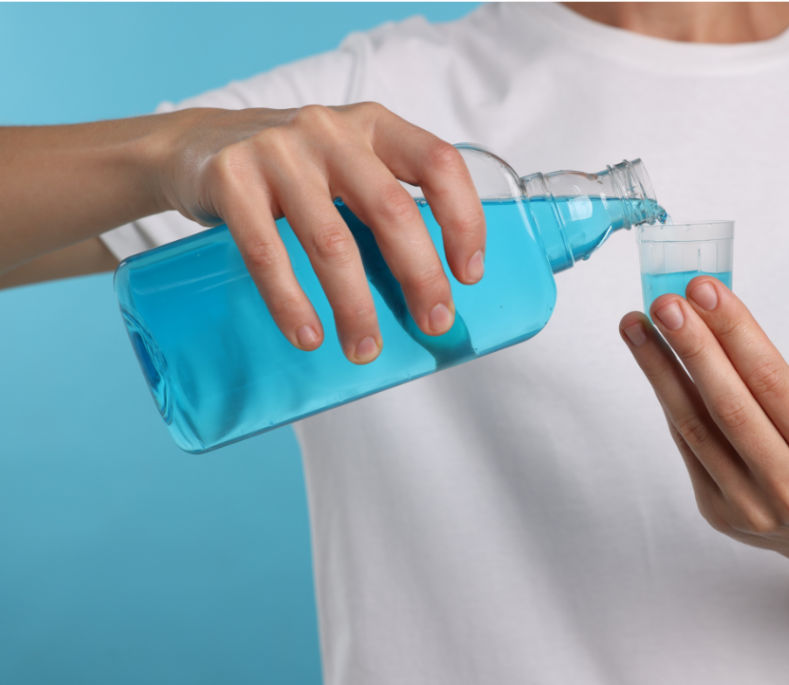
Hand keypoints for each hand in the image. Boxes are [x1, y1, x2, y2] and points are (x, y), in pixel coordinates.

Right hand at [159, 104, 485, 361]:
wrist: (194, 146)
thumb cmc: (292, 171)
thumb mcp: (346, 164)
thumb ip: (384, 203)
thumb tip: (428, 291)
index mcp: (373, 125)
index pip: (438, 163)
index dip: (464, 219)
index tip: (468, 273)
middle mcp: (330, 131)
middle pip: (391, 209)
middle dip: (420, 276)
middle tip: (434, 323)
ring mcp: (278, 152)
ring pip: (331, 240)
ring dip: (354, 305)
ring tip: (364, 349)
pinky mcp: (231, 178)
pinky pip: (267, 252)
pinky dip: (291, 302)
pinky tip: (307, 336)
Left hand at [619, 277, 788, 565]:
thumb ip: (765, 373)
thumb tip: (705, 310)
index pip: (771, 378)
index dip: (734, 331)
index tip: (704, 290)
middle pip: (728, 403)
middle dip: (692, 346)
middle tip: (665, 304)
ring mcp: (749, 504)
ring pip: (694, 424)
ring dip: (660, 369)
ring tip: (638, 326)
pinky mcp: (716, 511)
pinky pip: (685, 444)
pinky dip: (668, 398)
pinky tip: (653, 364)